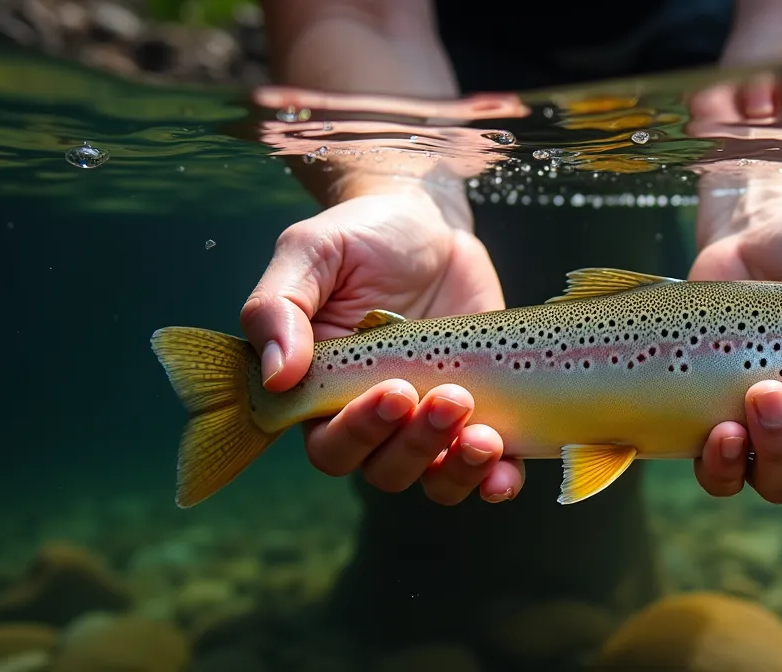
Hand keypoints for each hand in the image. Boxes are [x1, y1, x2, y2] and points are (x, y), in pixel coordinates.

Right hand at [239, 185, 524, 504]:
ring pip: (433, 479)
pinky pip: (488, 470)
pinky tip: (505, 470)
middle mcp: (374, 418)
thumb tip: (276, 377)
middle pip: (384, 470)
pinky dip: (497, 480)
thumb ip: (277, 306)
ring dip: (456, 469)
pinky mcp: (483, 412)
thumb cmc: (360, 235)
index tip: (393, 390)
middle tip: (449, 397)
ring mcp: (429, 419)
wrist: (429, 222)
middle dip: (417, 445)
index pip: (330, 445)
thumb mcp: (309, 251)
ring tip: (482, 434)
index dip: (358, 434)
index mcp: (323, 392)